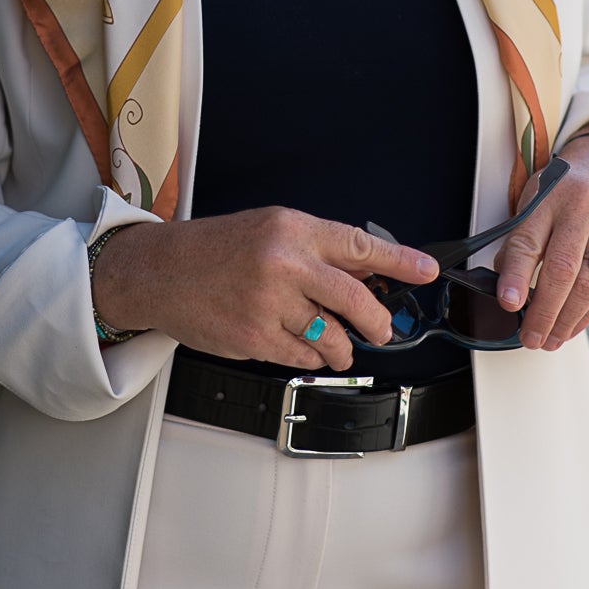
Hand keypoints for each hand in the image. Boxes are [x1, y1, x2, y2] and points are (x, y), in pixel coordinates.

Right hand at [91, 208, 437, 373]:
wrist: (161, 271)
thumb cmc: (216, 249)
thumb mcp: (271, 230)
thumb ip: (318, 250)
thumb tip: (367, 274)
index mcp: (291, 229)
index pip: (360, 245)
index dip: (401, 261)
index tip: (427, 271)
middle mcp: (283, 263)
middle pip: (355, 300)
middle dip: (378, 322)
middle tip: (384, 330)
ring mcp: (269, 302)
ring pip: (332, 337)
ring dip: (342, 348)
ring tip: (339, 347)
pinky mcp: (255, 336)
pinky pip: (303, 358)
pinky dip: (311, 359)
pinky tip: (302, 349)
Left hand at [492, 131, 588, 350]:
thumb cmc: (570, 183)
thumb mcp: (537, 195)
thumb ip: (522, 235)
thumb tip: (505, 284)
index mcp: (550, 193)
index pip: (529, 239)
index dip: (516, 275)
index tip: (507, 303)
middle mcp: (583, 207)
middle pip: (562, 269)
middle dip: (543, 311)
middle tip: (529, 338)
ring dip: (567, 319)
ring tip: (550, 339)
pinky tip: (574, 325)